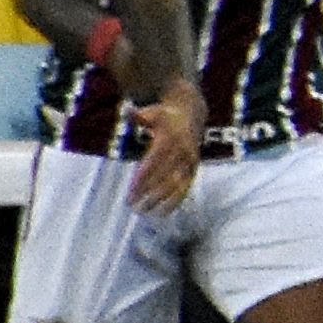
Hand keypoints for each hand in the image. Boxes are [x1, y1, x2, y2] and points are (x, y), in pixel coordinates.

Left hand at [124, 79, 203, 213]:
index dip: (142, 179)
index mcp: (170, 139)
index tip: (131, 193)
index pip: (154, 164)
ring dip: (160, 200)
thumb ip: (139, 115)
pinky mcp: (194, 169)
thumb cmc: (165, 114)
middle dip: (148, 193)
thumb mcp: (152, 112)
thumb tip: (128, 110)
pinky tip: (162, 212)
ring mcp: (189, 162)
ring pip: (176, 185)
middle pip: (163, 177)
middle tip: (132, 205)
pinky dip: (175, 202)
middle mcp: (181, 152)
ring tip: (144, 211)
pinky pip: (185, 188)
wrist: (191, 114)